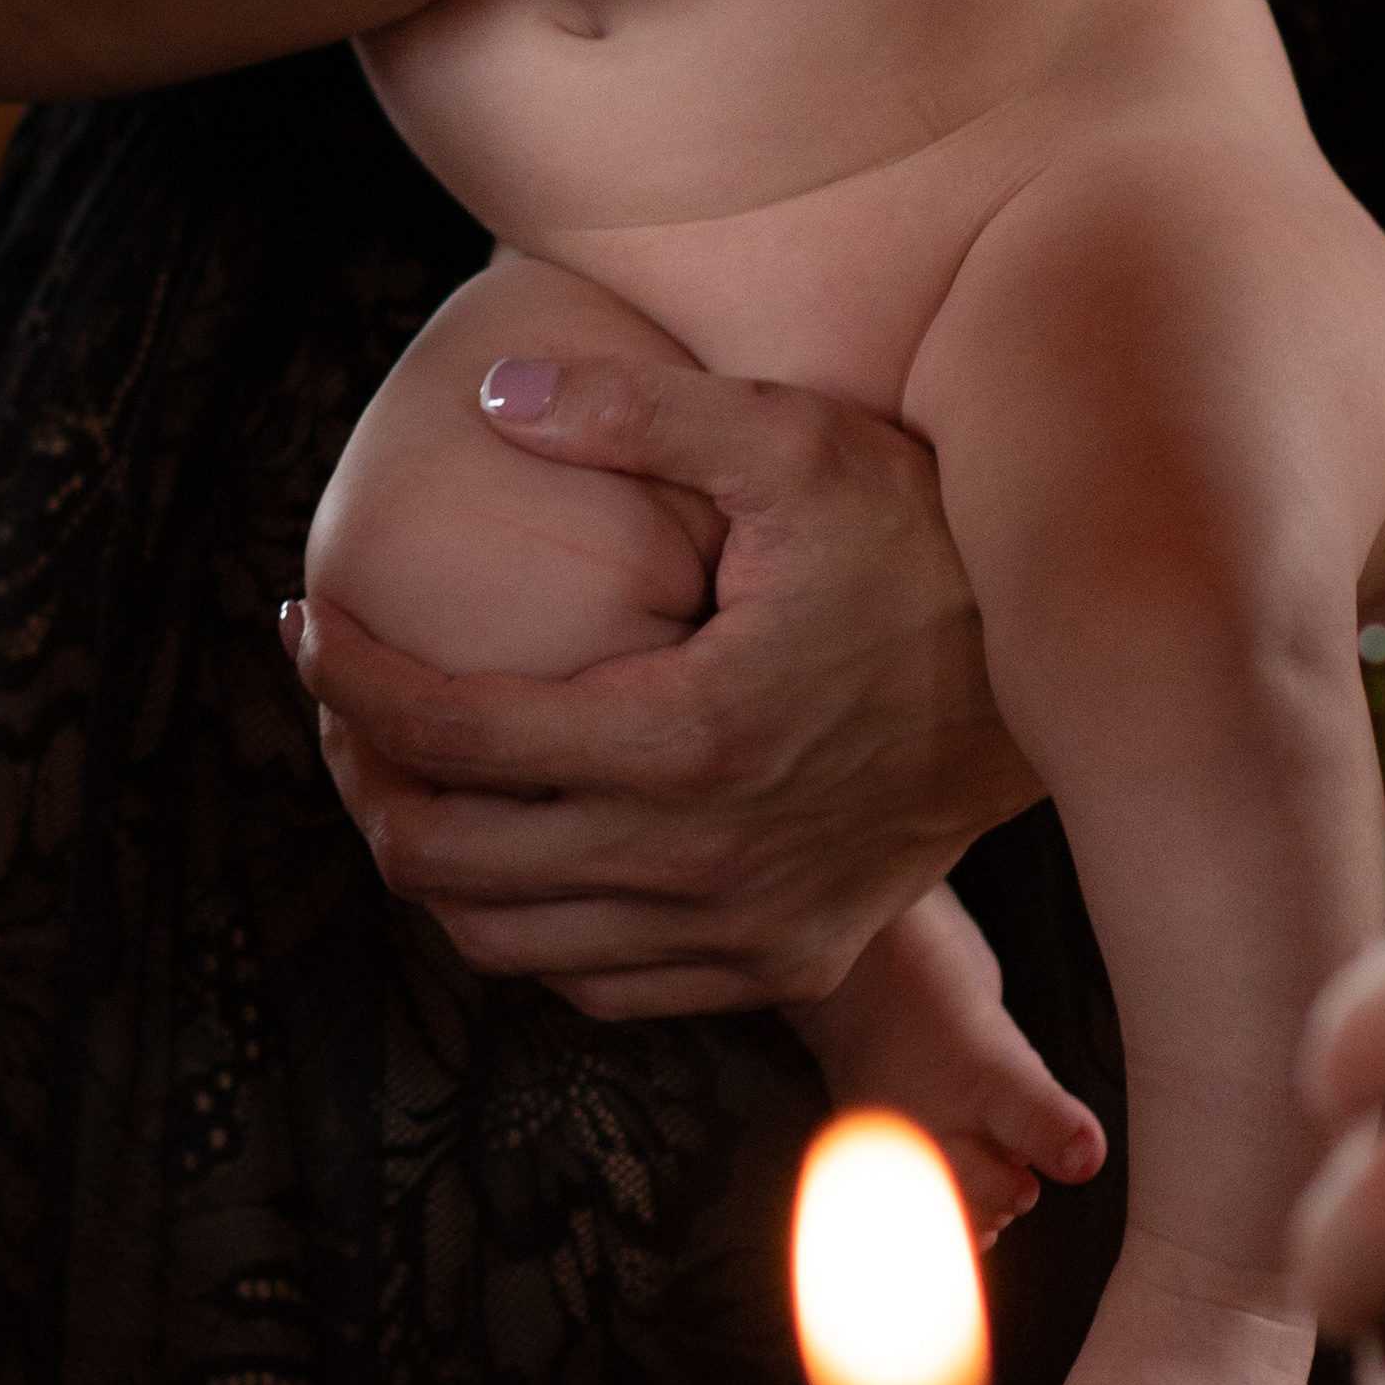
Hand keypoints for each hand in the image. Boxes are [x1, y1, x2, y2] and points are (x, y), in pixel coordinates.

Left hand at [287, 349, 1039, 1015]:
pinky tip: (517, 844)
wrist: (1080, 677)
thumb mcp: (792, 442)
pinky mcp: (787, 962)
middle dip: (359, 777)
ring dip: (429, 864)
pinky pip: (604, 987)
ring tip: (400, 770)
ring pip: (509, 949)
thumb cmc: (927, 538)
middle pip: (448, 863)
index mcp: (684, 737)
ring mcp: (748, 931)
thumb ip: (635, 415)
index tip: (303, 625)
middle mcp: (704, 862)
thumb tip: (494, 396)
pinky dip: (528, 932)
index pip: (449, 736)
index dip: (346, 681)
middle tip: (333, 701)